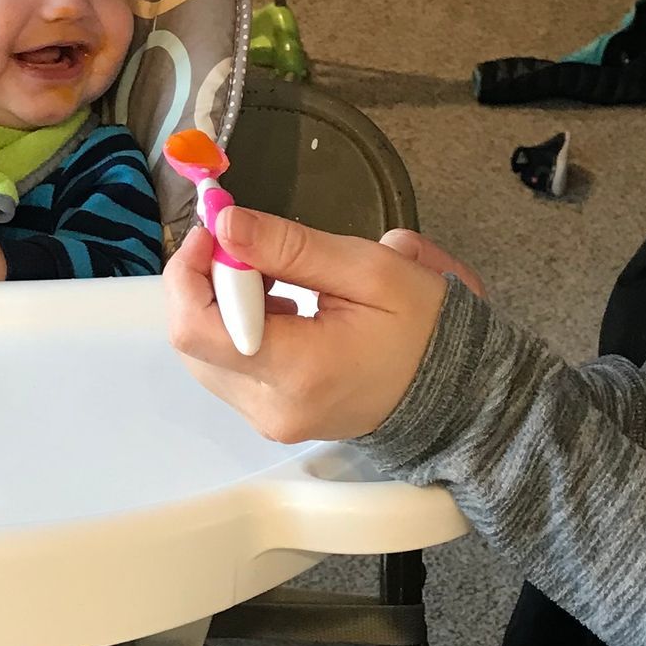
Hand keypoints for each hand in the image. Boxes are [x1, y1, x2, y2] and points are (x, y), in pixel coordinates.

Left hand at [164, 207, 483, 445]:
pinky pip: (230, 368)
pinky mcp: (272, 418)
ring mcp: (269, 419)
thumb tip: (227, 225)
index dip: (189, 272)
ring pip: (205, 354)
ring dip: (223, 304)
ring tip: (275, 275)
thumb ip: (290, 247)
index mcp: (297, 370)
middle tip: (250, 245)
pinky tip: (281, 304)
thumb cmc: (424, 328)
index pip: (196, 329)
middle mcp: (272, 406)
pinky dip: (238, 328)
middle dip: (207, 282)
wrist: (457, 392)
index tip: (215, 231)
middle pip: (191, 342)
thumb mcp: (367, 270)